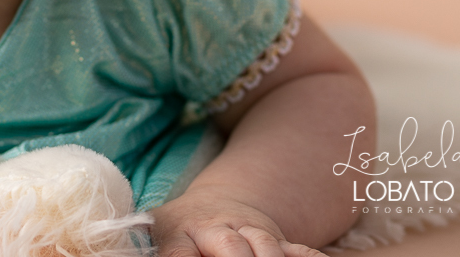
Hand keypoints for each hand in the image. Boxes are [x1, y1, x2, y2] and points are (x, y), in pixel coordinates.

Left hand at [150, 185, 324, 256]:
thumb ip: (163, 253)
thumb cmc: (178, 234)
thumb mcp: (160, 239)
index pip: (178, 255)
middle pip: (228, 247)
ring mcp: (249, 233)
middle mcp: (215, 231)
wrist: (213, 206)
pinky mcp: (277, 240)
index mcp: (178, 232)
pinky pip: (299, 251)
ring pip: (266, 246)